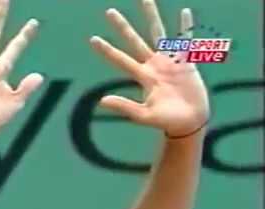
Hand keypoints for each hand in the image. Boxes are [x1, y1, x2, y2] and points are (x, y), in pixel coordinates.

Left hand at [90, 0, 209, 137]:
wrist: (189, 122)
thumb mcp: (144, 115)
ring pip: (158, 33)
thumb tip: (102, 101)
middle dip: (122, 27)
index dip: (107, 50)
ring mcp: (168, 61)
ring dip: (151, 16)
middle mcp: (153, 65)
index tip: (92, 39)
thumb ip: (124, 107)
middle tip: (109, 11)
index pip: (120, 59)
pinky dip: (185, 27)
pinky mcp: (185, 61)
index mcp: (142, 76)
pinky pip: (185, 40)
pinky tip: (184, 12)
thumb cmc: (166, 121)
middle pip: (134, 40)